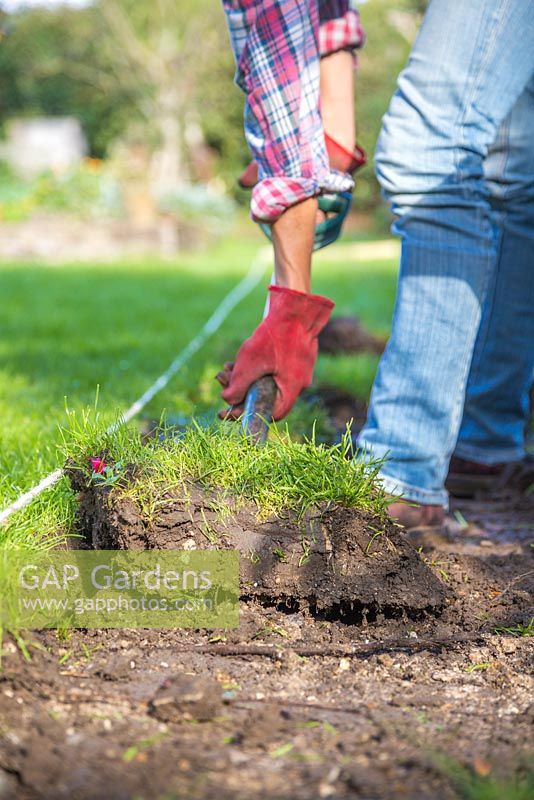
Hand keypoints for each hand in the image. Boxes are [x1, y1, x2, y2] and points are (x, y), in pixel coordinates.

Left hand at [216, 285, 333, 420]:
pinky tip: (240, 359)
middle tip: (223, 383)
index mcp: (292, 388)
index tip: (231, 410)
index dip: (250, 414)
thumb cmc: (276, 334)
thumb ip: (238, 385)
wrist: (297, 307)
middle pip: (267, 397)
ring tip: (227, 368)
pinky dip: (257, 368)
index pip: (272, 414)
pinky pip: (275, 370)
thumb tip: (228, 401)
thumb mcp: (250, 362)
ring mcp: (299, 369)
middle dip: (242, 392)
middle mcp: (299, 382)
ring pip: (269, 382)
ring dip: (246, 378)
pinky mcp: (296, 357)